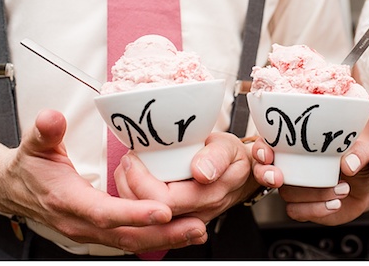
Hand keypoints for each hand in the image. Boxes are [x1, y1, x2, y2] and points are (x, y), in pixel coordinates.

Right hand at [0, 109, 206, 253]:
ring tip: (197, 231)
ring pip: (130, 242)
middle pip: (125, 236)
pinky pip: (128, 240)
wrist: (14, 190)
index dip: (134, 213)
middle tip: (196, 227)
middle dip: (163, 233)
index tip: (163, 209)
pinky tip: (179, 232)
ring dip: (165, 239)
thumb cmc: (29, 168)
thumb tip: (51, 117)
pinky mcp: (98, 232)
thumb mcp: (34, 145)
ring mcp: (89, 232)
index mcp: (67, 200)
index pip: (104, 212)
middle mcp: (80, 223)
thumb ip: (45, 132)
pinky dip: (155, 238)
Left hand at [114, 132, 256, 222]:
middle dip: (130, 186)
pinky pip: (149, 217)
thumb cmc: (233, 158)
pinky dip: (134, 198)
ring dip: (129, 193)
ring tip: (127, 168)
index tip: (134, 158)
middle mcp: (197, 214)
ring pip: (146, 219)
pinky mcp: (177, 220)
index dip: (142, 182)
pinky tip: (132, 180)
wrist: (242, 175)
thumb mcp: (229, 148)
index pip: (166, 201)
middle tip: (127, 161)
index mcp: (210, 196)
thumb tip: (201, 172)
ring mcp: (186, 220)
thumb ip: (217, 157)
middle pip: (151, 213)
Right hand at [251, 136, 368, 225]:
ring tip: (342, 188)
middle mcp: (290, 166)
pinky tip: (334, 203)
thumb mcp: (362, 150)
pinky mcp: (301, 207)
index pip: (266, 143)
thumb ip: (358, 153)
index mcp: (296, 146)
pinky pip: (296, 211)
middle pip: (264, 171)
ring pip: (286, 193)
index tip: (268, 155)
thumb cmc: (355, 160)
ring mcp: (294, 188)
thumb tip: (348, 164)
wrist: (365, 185)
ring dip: (312, 193)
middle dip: (267, 175)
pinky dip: (316, 209)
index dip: (261, 149)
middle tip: (279, 177)